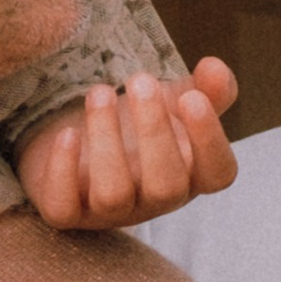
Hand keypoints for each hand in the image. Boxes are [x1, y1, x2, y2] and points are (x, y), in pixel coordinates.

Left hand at [17, 63, 240, 230]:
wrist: (75, 140)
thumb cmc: (134, 125)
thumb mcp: (172, 103)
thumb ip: (204, 88)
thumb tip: (216, 69)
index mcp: (189, 175)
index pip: (217, 174)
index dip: (209, 140)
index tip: (192, 97)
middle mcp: (153, 200)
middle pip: (167, 187)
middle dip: (155, 132)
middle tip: (140, 80)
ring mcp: (109, 211)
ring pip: (113, 195)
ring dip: (107, 141)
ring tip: (99, 92)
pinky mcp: (66, 212)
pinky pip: (63, 209)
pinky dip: (64, 170)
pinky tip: (68, 132)